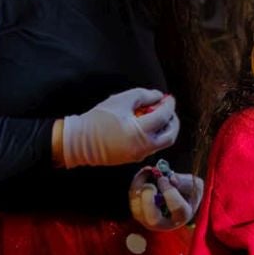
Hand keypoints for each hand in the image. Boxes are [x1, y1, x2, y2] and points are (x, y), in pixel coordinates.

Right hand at [58, 89, 178, 168]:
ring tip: (157, 115)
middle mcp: (143, 147)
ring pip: (163, 143)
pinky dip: (155, 135)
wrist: (80, 141)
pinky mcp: (134, 158)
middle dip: (173, 121)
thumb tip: (159, 97)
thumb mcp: (122, 100)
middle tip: (168, 109)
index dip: (169, 105)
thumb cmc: (98, 119)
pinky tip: (147, 124)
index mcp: (140, 132)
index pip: (163, 117)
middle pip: (170, 135)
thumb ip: (144, 96)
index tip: (169, 98)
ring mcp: (139, 155)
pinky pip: (152, 146)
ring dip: (165, 128)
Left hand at [128, 165, 201, 230]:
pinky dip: (136, 183)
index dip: (169, 191)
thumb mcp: (194, 186)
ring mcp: (148, 219)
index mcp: (181, 216)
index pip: (177, 208)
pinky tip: (145, 173)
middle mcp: (163, 223)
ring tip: (148, 171)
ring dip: (140, 187)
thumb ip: (185, 182)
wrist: (177, 197)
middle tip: (150, 185)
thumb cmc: (187, 193)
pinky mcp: (138, 212)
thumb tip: (171, 179)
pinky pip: (132, 198)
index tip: (165, 179)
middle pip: (151, 219)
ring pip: (137, 208)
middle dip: (148, 200)